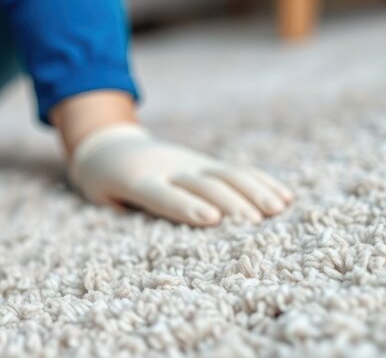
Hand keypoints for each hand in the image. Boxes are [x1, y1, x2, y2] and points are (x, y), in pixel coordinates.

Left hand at [53, 91, 292, 225]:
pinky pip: (236, 170)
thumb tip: (139, 241)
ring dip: (254, 190)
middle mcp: (169, 169)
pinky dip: (261, 181)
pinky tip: (285, 196)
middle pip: (202, 184)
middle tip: (254, 223)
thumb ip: (118, 215)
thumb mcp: (100, 197)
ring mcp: (190, 164)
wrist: (110, 144)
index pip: (163, 194)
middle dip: (229, 201)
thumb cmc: (104, 182)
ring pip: (225, 174)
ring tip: (278, 209)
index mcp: (138, 181)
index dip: (185, 206)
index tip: (210, 218)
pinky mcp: (205, 164)